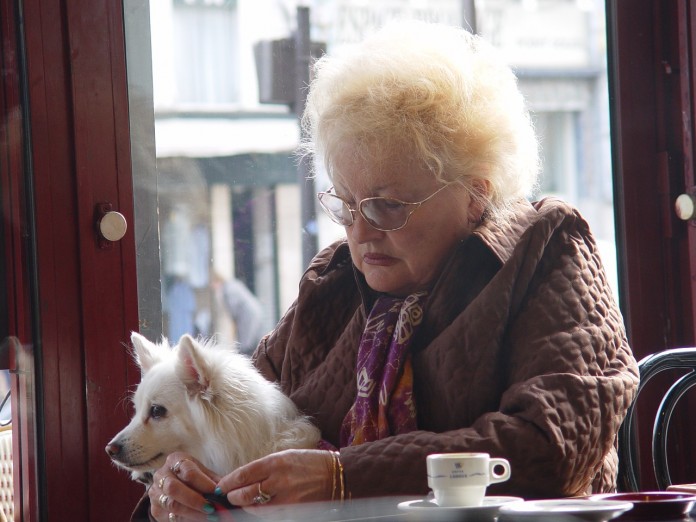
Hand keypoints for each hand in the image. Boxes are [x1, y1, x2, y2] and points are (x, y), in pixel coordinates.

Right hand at [149, 452, 224, 520]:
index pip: (187, 471)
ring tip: (209, 516)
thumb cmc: (193, 476)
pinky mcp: (155, 510)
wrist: (174, 484)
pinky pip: (170, 517)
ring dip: (192, 512)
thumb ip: (213, 481)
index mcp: (174, 460)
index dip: (203, 483)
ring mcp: (155, 493)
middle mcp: (161, 475)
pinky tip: (200, 519)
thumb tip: (227, 491)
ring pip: (172, 505)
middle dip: (195, 500)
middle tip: (211, 508)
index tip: (216, 493)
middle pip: (174, 488)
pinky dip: (187, 519)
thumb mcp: (203, 473)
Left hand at [217, 449, 335, 517]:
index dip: (229, 481)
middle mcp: (279, 480)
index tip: (222, 485)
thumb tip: (243, 477)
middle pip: (245, 493)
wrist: (337, 476)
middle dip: (233, 496)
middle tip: (229, 496)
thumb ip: (265, 467)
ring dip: (245, 506)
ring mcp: (286, 498)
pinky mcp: (293, 511)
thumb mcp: (286, 456)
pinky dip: (260, 513)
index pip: (244, 474)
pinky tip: (258, 509)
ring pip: (255, 508)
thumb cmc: (310, 463)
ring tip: (242, 503)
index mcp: (277, 462)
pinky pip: (269, 516)